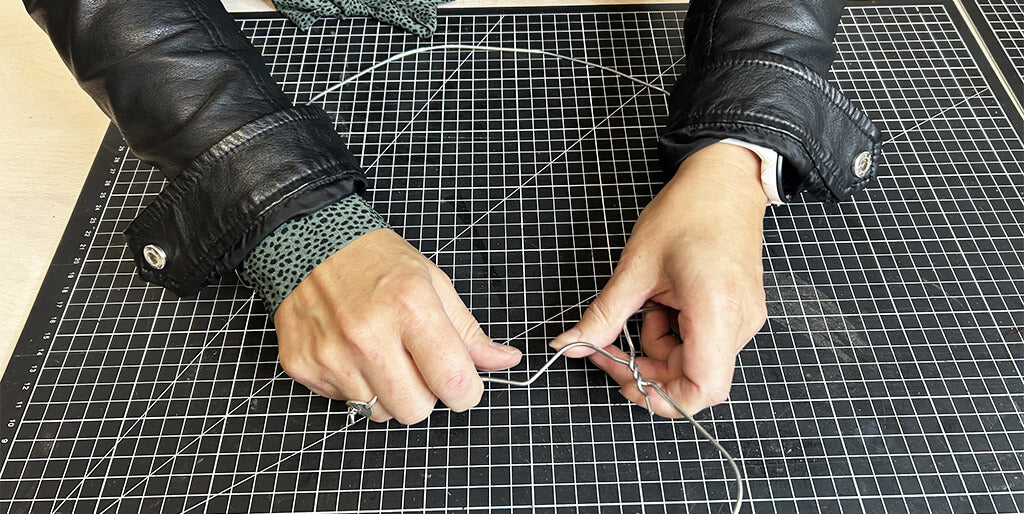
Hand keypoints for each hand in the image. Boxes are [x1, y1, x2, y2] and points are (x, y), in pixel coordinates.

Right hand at [273, 228, 521, 423]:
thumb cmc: (374, 259)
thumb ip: (468, 331)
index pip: (453, 382)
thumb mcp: (432, 282)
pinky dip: (354, 386)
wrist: (307, 238)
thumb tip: (504, 360)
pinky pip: (344, 402)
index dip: (467, 392)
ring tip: (380, 354)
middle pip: (415, 410)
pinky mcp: (303, 365)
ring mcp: (332, 353)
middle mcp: (368, 334)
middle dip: (426, 395)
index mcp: (410, 307)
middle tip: (417, 365)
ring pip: (379, 413)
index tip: (464, 385)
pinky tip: (350, 352)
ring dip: (388, 392)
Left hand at [550, 143, 768, 416]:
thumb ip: (604, 315)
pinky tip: (662, 303)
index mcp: (716, 310)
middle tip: (610, 347)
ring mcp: (743, 319)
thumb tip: (570, 344)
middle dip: (648, 370)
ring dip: (658, 348)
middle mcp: (738, 322)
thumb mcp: (635, 267)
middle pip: (693, 378)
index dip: (663, 398)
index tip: (626, 383)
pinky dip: (673, 334)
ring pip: (694, 361)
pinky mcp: (738, 313)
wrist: (725, 181)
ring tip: (645, 306)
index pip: (703, 388)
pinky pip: (702, 342)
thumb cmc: (687, 212)